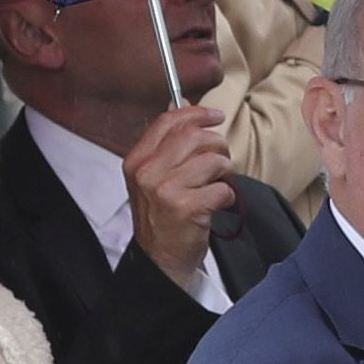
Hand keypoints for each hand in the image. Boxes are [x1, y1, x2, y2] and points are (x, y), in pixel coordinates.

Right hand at [119, 101, 234, 276]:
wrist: (160, 259)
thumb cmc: (162, 216)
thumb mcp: (155, 176)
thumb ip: (168, 141)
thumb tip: (183, 103)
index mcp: (137, 160)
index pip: (168, 121)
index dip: (197, 113)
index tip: (216, 116)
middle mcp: (147, 173)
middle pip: (195, 136)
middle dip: (218, 145)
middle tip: (221, 161)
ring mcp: (165, 191)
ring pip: (214, 160)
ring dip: (225, 171)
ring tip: (218, 184)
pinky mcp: (186, 208)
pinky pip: (222, 188)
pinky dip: (227, 196)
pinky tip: (216, 204)